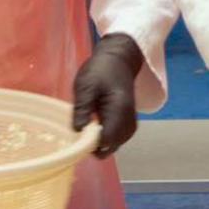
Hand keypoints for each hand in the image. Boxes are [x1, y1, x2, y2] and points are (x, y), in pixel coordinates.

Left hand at [72, 33, 143, 155]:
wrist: (118, 61)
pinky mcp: (128, 124)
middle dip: (94, 144)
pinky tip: (96, 127)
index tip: (78, 133)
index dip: (89, 144)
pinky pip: (117, 139)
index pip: (106, 141)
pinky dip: (105, 137)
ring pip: (114, 146)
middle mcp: (129, 122)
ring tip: (87, 126)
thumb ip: (82, 108)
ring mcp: (130, 124)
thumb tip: (77, 131)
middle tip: (81, 128)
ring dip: (99, 141)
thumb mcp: (86, 85)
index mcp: (119, 111)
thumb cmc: (100, 71)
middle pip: (111, 147)